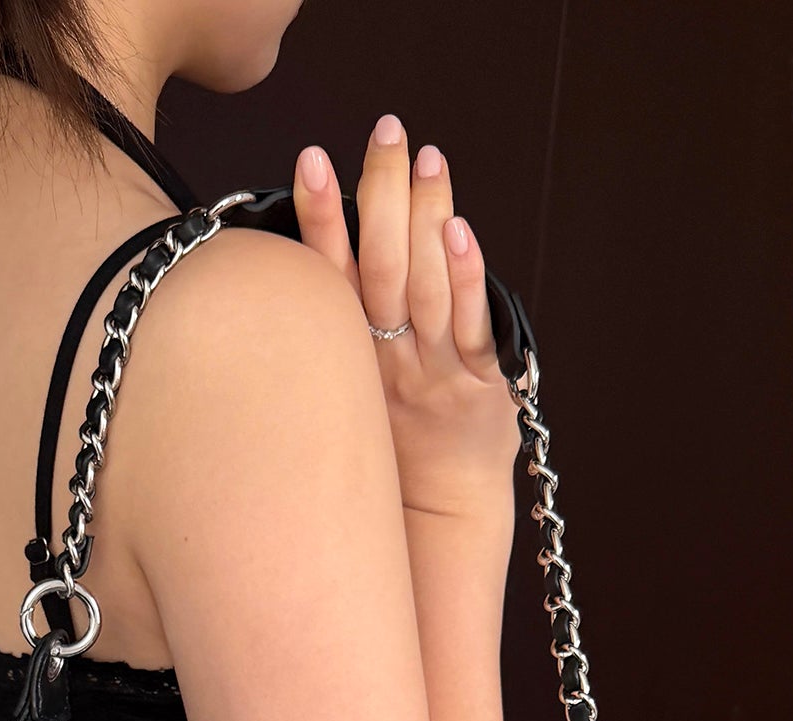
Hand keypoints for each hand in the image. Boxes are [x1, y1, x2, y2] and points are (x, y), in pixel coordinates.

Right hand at [293, 117, 519, 521]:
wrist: (440, 515)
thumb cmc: (394, 446)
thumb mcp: (351, 391)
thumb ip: (340, 328)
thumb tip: (316, 253)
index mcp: (352, 357)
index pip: (329, 276)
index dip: (318, 218)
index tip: (310, 159)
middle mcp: (389, 360)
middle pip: (380, 267)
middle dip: (382, 193)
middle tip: (387, 133)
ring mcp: (436, 371)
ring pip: (425, 286)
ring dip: (425, 216)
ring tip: (427, 158)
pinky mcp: (481, 383)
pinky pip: (472, 325)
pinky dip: (464, 276)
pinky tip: (458, 230)